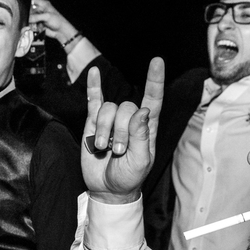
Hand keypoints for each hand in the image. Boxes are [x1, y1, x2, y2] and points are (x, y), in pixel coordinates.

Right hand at [28, 0, 77, 42]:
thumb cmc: (57, 21)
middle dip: (26, 12)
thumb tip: (27, 18)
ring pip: (29, 16)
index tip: (20, 2)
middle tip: (23, 16)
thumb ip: (36, 17)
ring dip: (27, 20)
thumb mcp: (47, 17)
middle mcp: (39, 9)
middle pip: (29, 8)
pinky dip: (29, 25)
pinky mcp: (37, 23)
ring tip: (26, 22)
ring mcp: (38, 16)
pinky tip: (29, 27)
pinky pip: (30, 23)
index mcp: (43, 4)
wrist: (61, 32)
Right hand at [82, 59, 164, 202]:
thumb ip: (141, 136)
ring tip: (103, 147)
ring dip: (104, 129)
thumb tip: (142, 111)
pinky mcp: (93, 123)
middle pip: (126, 108)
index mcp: (146, 127)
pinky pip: (94, 101)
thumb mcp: (141, 161)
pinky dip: (93, 87)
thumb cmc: (129, 176)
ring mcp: (111, 120)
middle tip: (118, 151)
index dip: (155, 81)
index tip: (156, 62)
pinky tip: (94, 73)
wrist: (107, 188)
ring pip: (108, 109)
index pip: (153, 100)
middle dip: (120, 131)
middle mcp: (130, 120)